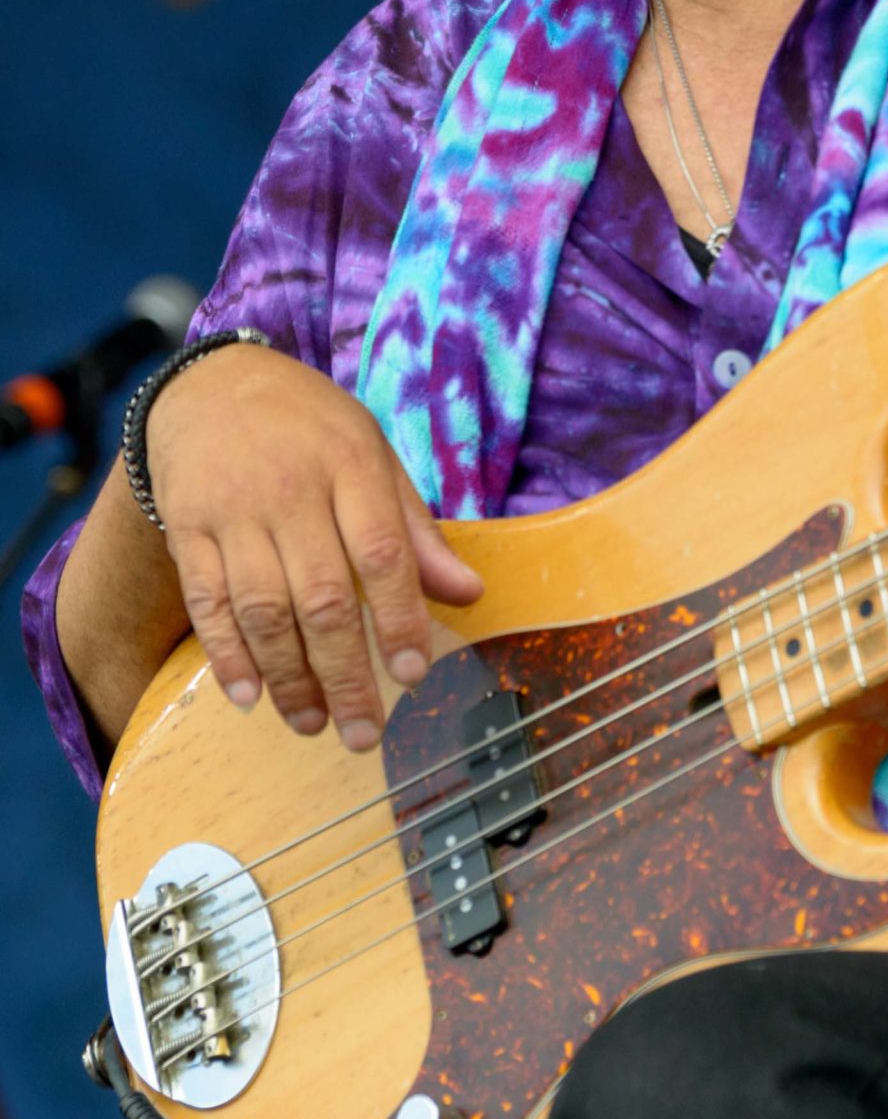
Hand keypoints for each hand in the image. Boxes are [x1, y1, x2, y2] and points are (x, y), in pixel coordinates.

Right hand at [147, 343, 482, 748]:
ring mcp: (232, 512)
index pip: (383, 554)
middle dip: (345, 673)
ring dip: (289, 677)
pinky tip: (250, 694)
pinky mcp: (186, 529)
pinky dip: (227, 654)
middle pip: (320, 597)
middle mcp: (290, 492)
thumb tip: (469, 595)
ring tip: (315, 723)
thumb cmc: (313, 431)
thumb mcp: (376, 458)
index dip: (401, 619)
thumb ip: (417, 532)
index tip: (415, 675)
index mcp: (351, 468)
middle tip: (364, 732)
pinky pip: (206, 601)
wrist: (213, 386)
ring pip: (261, 608)